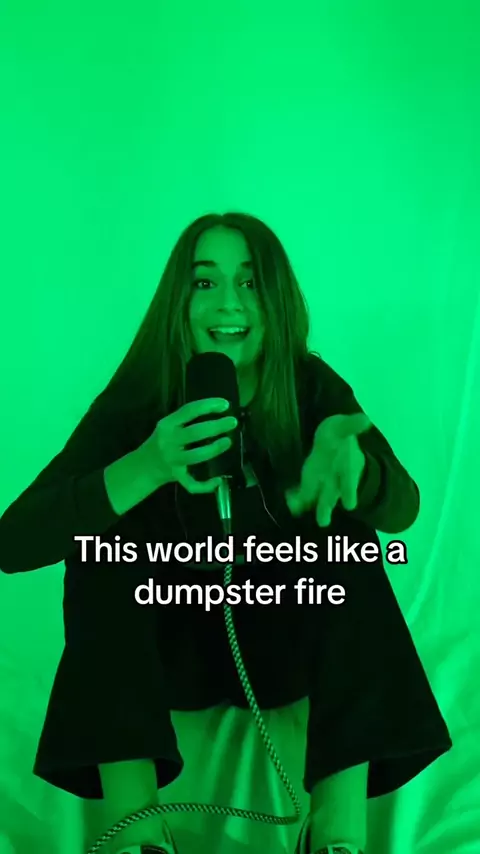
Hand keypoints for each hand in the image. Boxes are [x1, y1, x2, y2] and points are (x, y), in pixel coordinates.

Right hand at [145, 398, 237, 493]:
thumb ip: (186, 420)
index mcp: (167, 425)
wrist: (141, 467)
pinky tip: (218, 480)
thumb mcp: (167, 427)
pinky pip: (192, 483)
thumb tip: (216, 412)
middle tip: (233, 422)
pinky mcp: (175, 476)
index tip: (225, 404)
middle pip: (195, 432)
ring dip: (214, 449)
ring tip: (228, 442)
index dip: (209, 405)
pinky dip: (206, 485)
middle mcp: (168, 441)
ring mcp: (172, 460)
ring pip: (196, 456)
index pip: (189, 410)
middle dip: (217, 426)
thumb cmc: (160, 443)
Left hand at [285, 412, 371, 526]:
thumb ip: (352, 425)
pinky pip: (303, 494)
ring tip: (297, 511)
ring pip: (316, 499)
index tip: (350, 505)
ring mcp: (321, 484)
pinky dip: (297, 499)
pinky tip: (290, 502)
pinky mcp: (309, 484)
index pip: (348, 480)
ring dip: (308, 505)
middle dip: (326, 507)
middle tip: (323, 522)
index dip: (349, 491)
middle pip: (331, 496)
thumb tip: (366, 419)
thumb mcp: (343, 426)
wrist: (335, 446)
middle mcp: (334, 480)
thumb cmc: (338, 436)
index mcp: (346, 467)